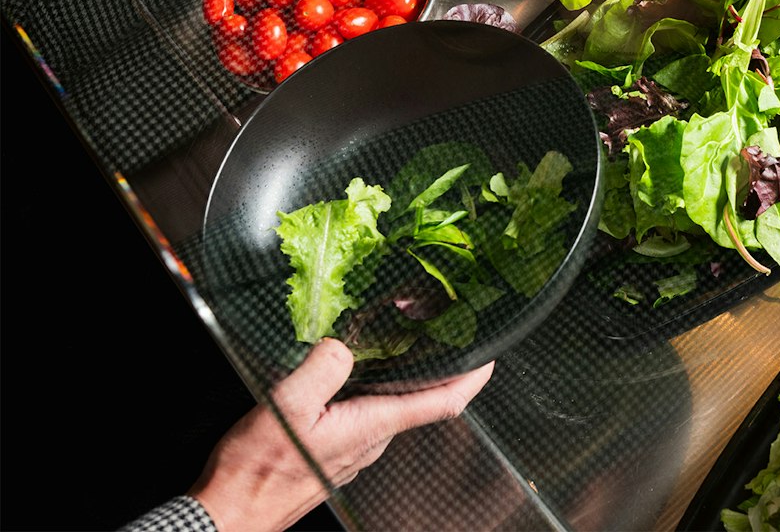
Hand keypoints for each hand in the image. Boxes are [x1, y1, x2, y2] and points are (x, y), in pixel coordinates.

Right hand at [189, 339, 494, 531]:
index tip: (489, 354)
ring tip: (399, 337)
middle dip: (435, 363)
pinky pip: (367, 412)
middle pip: (421, 398)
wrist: (229, 514)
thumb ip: (323, 370)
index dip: (472, 377)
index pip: (442, 402)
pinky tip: (355, 370)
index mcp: (372, 426)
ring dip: (402, 373)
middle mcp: (373, 440)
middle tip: (438, 326)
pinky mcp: (337, 450)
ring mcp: (356, 449)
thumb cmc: (256, 472)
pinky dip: (373, 387)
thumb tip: (344, 345)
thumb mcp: (287, 407)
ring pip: (393, 404)